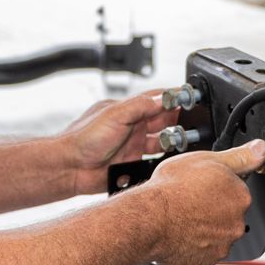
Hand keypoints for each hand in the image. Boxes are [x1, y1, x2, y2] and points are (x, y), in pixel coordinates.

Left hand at [55, 90, 181, 195]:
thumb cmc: (83, 138)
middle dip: (179, 119)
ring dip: (174, 141)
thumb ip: (140, 106)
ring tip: (185, 141)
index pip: (157, 99)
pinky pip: (154, 162)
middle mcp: (132, 127)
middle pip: (164, 120)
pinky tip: (173, 160)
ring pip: (162, 142)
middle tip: (194, 122)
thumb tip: (164, 97)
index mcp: (128, 110)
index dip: (175, 97)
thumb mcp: (115, 115)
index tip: (191, 97)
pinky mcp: (132, 165)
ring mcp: (133, 146)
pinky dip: (164, 161)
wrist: (70, 167)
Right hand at [138, 139, 264, 264]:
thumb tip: (261, 149)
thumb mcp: (207, 160)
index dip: (218, 187)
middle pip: (228, 215)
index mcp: (240, 197)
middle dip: (213, 209)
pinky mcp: (206, 262)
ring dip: (204, 229)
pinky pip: (203, 253)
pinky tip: (180, 233)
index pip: (237, 191)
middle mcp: (236, 224)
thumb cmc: (172, 190)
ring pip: (216, 235)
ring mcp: (222, 245)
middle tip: (191, 201)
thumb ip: (240, 156)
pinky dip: (194, 246)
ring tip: (183, 218)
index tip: (203, 186)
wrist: (149, 220)